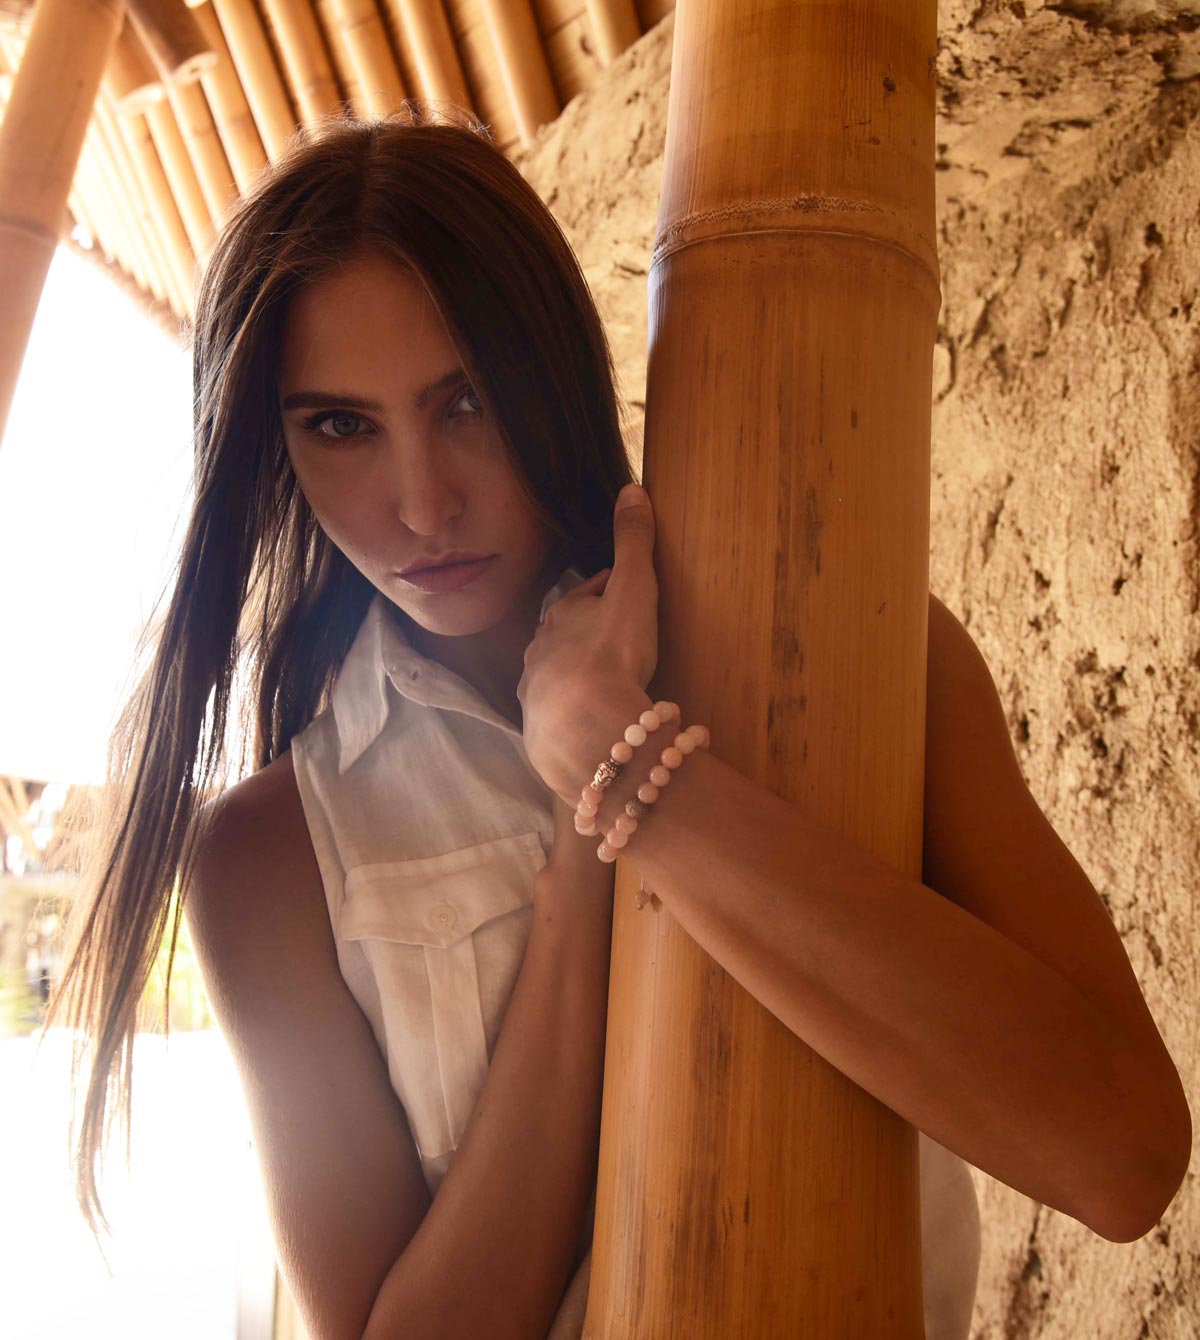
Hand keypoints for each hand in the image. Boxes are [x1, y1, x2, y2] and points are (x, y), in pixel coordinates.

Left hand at [517, 483, 658, 804]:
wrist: (583, 727)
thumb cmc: (610, 653)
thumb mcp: (632, 590)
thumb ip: (633, 541)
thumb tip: (632, 487)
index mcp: (562, 612)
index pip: (584, 593)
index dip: (605, 591)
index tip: (622, 591)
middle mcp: (540, 647)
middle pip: (564, 632)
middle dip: (584, 631)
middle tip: (613, 636)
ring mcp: (536, 690)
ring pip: (555, 672)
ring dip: (575, 672)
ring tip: (602, 681)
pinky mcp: (539, 730)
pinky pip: (557, 714)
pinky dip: (571, 711)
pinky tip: (586, 719)